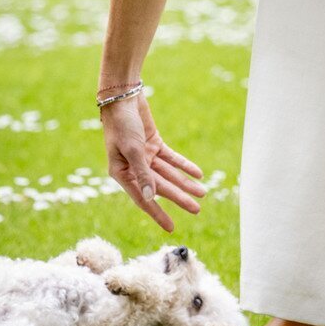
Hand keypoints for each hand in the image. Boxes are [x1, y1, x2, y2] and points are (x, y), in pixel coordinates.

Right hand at [100, 93, 205, 231]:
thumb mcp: (133, 149)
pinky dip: (184, 165)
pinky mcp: (154, 144)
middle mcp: (133, 168)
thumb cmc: (122, 124)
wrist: (122, 98)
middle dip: (179, 198)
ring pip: (169, 174)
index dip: (157, 214)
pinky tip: (197, 174)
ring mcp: (144, 156)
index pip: (143, 199)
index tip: (171, 228)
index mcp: (122, 174)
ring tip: (202, 193)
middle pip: (160, 187)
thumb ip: (142, 173)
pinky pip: (171, 159)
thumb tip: (150, 197)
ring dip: (185, 182)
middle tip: (197, 210)